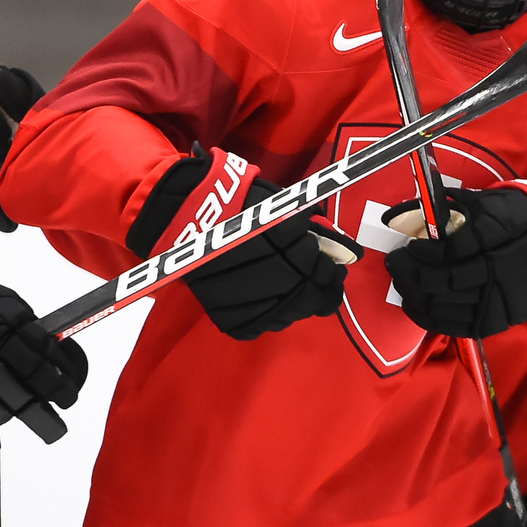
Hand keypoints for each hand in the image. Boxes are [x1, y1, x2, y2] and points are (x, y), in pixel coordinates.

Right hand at [0, 231, 87, 452]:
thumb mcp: (3, 303)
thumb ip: (30, 333)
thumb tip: (59, 361)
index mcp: (9, 331)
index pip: (47, 372)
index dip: (63, 390)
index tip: (67, 399)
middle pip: (27, 402)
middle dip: (47, 422)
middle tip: (55, 431)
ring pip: (0, 416)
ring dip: (12, 423)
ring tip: (14, 424)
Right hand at [123, 151, 348, 340]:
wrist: (185, 211)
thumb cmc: (239, 200)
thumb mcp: (281, 205)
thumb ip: (310, 230)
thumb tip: (340, 250)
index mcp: (289, 247)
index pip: (324, 275)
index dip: (333, 275)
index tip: (334, 271)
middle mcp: (272, 277)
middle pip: (308, 300)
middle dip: (318, 292)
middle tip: (318, 285)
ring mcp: (248, 299)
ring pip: (285, 316)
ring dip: (294, 305)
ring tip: (290, 292)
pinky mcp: (226, 314)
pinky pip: (255, 325)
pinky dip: (265, 316)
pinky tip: (266, 302)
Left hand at [383, 181, 526, 337]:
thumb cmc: (520, 219)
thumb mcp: (493, 203)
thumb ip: (457, 206)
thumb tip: (414, 207)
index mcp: (498, 238)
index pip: (451, 252)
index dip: (423, 253)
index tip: (410, 247)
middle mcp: (499, 272)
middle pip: (443, 281)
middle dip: (410, 273)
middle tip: (395, 263)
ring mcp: (499, 300)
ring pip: (445, 305)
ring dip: (414, 294)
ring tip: (402, 281)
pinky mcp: (497, 321)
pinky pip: (455, 325)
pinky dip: (428, 317)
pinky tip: (413, 304)